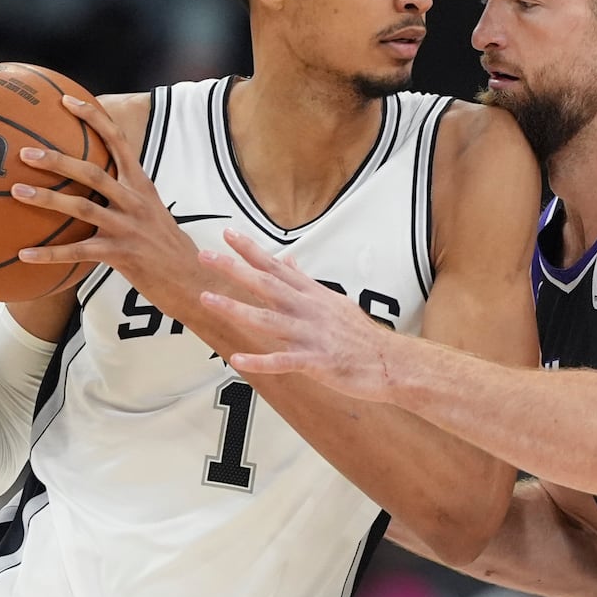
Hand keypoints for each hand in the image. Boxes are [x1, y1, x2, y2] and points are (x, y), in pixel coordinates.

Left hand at [10, 94, 193, 305]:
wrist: (192, 279)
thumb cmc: (165, 246)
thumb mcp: (151, 210)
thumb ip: (126, 194)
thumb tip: (92, 180)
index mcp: (141, 185)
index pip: (118, 141)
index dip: (93, 118)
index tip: (66, 100)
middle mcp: (135, 201)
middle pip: (92, 172)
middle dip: (57, 160)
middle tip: (24, 153)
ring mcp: (129, 228)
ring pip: (82, 207)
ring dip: (47, 198)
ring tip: (16, 192)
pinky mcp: (122, 255)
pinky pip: (78, 252)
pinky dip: (49, 254)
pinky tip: (24, 254)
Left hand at [197, 228, 397, 401]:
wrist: (390, 362)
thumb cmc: (360, 334)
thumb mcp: (333, 300)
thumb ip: (304, 281)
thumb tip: (286, 259)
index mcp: (312, 295)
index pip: (276, 266)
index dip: (250, 250)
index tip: (227, 234)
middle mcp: (308, 309)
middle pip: (267, 285)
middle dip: (235, 270)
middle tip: (206, 256)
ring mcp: (312, 335)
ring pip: (268, 319)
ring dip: (237, 309)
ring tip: (208, 300)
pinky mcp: (316, 362)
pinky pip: (283, 361)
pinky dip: (260, 361)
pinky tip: (237, 360)